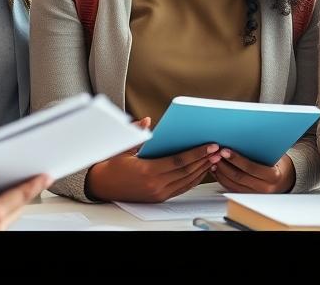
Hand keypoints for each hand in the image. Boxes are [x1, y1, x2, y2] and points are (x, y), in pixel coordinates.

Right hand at [84, 117, 220, 201]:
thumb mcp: (122, 146)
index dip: (196, 153)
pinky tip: (201, 170)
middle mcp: (155, 184)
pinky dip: (193, 179)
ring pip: (186, 181)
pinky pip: (181, 188)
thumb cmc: (111, 165)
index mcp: (147, 171)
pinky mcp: (159, 197)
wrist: (101, 185)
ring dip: (202, 170)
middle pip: (186, 171)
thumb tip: (147, 121)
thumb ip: (137, 133)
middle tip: (218, 150)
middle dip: (204, 160)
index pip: (178, 161)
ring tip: (214, 159)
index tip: (209, 146)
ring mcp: (158, 193)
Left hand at [210, 150, 295, 193]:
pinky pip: (231, 188)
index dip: (236, 159)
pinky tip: (216, 169)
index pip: (251, 168)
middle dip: (225, 165)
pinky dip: (222, 179)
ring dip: (221, 172)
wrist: (284, 179)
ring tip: (214, 160)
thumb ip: (260, 149)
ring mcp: (255, 194)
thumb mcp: (274, 155)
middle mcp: (265, 188)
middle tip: (215, 154)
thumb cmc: (278, 163)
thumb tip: (240, 137)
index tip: (225, 150)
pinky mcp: (247, 196)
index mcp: (273, 176)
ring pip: (233, 184)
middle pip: (239, 177)